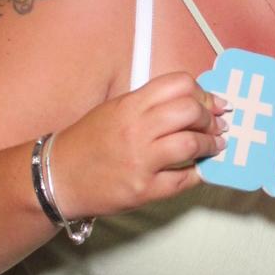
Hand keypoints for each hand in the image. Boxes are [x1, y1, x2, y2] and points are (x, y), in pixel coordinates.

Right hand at [48, 72, 225, 216]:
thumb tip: (191, 103)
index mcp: (129, 105)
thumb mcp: (115, 110)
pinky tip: (199, 169)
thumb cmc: (88, 143)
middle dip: (210, 117)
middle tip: (216, 124)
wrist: (59, 177)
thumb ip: (150, 104)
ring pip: (191, 144)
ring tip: (214, 145)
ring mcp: (140, 161)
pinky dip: (198, 173)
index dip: (202, 93)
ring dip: (211, 144)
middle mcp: (136, 130)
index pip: (178, 84)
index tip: (211, 102)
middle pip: (190, 111)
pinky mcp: (143, 190)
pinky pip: (184, 179)